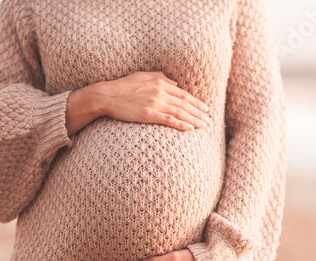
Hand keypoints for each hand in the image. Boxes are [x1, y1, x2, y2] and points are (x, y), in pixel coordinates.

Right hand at [66, 71, 210, 134]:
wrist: (106, 96)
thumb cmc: (123, 86)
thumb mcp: (143, 76)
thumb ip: (160, 77)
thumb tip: (175, 83)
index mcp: (160, 82)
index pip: (183, 94)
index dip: (196, 102)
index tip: (205, 108)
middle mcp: (160, 91)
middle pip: (185, 103)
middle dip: (199, 112)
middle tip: (209, 119)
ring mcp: (155, 103)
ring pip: (180, 112)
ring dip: (194, 119)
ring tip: (204, 125)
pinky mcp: (148, 114)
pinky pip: (169, 119)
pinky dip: (181, 124)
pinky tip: (190, 129)